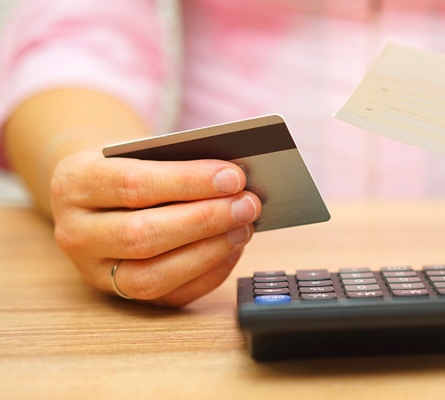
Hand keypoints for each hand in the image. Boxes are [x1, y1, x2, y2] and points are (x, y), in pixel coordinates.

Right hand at [50, 150, 261, 306]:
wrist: (95, 193)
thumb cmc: (129, 166)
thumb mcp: (138, 152)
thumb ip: (178, 163)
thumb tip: (235, 180)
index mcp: (75, 183)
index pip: (133, 186)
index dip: (188, 183)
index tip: (233, 178)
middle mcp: (76, 233)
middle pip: (142, 235)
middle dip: (204, 221)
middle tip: (248, 205)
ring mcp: (94, 271)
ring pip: (152, 276)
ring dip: (208, 252)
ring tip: (245, 228)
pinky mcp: (120, 296)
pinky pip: (168, 296)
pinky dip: (207, 274)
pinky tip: (233, 250)